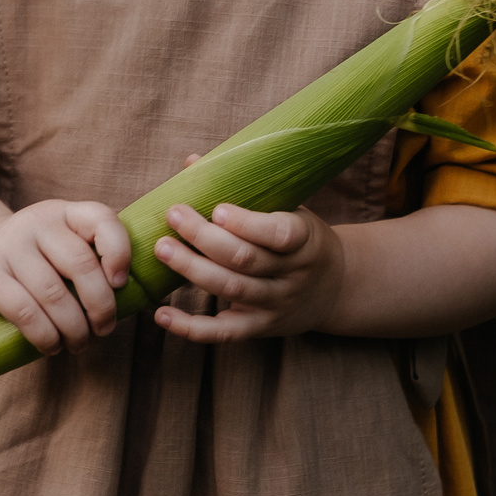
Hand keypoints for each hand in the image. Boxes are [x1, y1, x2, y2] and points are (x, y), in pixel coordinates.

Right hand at [0, 199, 131, 355]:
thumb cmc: (33, 259)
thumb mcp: (60, 243)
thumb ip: (91, 258)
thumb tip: (133, 300)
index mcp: (63, 213)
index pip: (101, 220)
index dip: (119, 253)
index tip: (121, 284)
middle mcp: (36, 223)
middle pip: (81, 265)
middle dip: (101, 306)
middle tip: (104, 329)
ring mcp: (9, 248)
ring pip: (54, 294)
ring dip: (75, 329)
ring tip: (79, 343)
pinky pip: (25, 312)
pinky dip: (46, 336)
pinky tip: (52, 346)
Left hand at [150, 199, 348, 342]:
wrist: (334, 288)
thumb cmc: (299, 238)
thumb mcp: (289, 209)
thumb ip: (246, 190)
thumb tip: (192, 163)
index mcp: (304, 239)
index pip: (280, 234)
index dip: (247, 223)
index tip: (217, 208)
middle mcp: (292, 275)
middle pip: (246, 259)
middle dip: (205, 238)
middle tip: (173, 215)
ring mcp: (276, 304)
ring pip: (232, 289)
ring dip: (192, 269)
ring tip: (162, 248)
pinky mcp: (259, 327)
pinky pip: (223, 332)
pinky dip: (191, 327)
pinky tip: (162, 314)